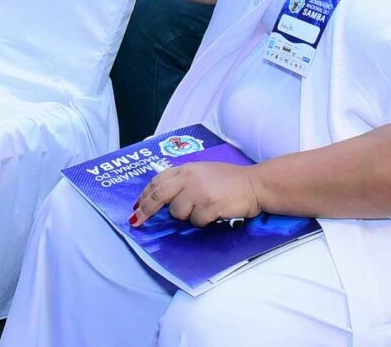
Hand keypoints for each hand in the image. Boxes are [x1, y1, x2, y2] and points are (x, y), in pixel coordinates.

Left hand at [132, 161, 262, 227]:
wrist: (255, 184)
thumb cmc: (230, 180)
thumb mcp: (203, 172)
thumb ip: (184, 181)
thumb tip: (165, 199)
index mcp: (186, 168)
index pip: (157, 181)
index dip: (144, 195)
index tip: (136, 207)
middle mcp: (189, 178)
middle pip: (158, 195)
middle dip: (145, 210)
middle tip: (136, 222)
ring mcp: (198, 191)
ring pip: (178, 213)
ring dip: (187, 217)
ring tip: (204, 210)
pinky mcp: (209, 205)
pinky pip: (196, 221)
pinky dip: (203, 222)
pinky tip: (215, 214)